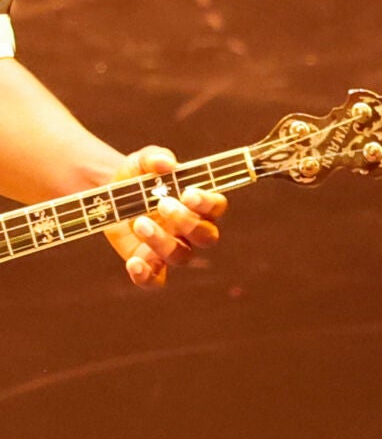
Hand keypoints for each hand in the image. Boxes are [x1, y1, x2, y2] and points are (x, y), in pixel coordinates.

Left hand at [101, 146, 227, 287]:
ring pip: (182, 256)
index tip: (188, 193)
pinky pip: (156, 280)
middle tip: (162, 204)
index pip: (217, 208)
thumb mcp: (141, 161)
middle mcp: (191, 230)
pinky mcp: (149, 263)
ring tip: (139, 222)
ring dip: (163, 242)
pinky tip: (133, 263)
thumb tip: (166, 163)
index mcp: (198, 204)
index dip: (208, 203)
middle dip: (188, 222)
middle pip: (207, 236)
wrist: (109, 195)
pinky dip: (146, 276)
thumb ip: (154, 158)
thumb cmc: (136, 177)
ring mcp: (172, 248)